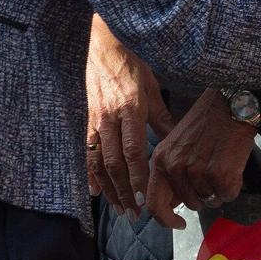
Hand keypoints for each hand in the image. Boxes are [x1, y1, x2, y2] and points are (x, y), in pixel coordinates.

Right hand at [85, 16, 177, 216]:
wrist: (101, 45)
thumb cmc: (131, 64)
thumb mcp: (152, 87)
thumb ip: (163, 116)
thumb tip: (177, 139)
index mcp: (130, 109)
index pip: (133, 150)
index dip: (137, 176)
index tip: (145, 197)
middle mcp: (109, 118)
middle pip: (113, 163)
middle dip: (124, 192)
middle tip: (134, 214)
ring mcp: (93, 120)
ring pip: (97, 162)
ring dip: (108, 189)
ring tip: (118, 209)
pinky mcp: (83, 121)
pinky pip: (85, 153)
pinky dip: (89, 174)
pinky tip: (95, 191)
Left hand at [143, 90, 255, 229]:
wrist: (231, 105)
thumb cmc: (205, 124)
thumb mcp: (176, 145)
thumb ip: (169, 174)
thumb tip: (172, 204)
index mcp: (160, 161)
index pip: (154, 204)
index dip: (166, 220)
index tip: (178, 224)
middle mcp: (175, 168)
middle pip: (189, 203)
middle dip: (202, 197)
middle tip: (211, 176)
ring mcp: (197, 171)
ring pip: (209, 200)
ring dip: (218, 190)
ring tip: (222, 166)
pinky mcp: (220, 174)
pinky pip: (227, 194)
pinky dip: (233, 186)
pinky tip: (232, 167)